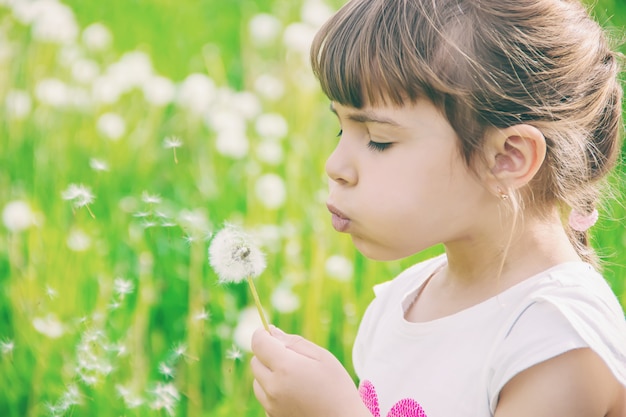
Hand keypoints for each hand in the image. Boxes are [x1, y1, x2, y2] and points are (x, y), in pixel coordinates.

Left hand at [251, 326, 370, 416]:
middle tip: (291, 358)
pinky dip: (272, 391)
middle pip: (255, 361)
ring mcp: (270, 406)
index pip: (258, 344)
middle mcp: (273, 388)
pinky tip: (294, 394)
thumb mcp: (322, 357)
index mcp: (285, 368)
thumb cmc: (337, 388)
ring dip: (268, 374)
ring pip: (257, 380)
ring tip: (294, 378)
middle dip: (267, 354)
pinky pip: (264, 397)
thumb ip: (294, 342)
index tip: (269, 332)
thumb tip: (271, 331)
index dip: (261, 334)